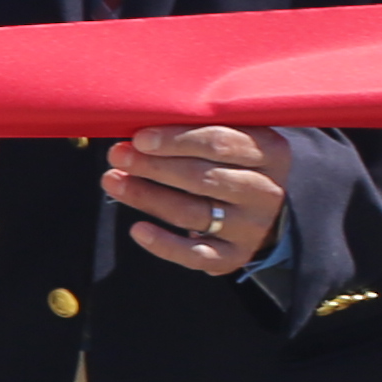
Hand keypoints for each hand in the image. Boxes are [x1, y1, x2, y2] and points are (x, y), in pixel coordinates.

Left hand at [108, 124, 284, 278]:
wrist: (259, 207)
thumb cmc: (232, 161)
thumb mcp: (233, 136)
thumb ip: (199, 127)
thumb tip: (141, 130)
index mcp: (270, 152)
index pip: (220, 143)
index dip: (175, 141)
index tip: (140, 138)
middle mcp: (266, 191)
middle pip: (202, 178)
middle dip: (154, 166)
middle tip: (118, 155)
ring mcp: (252, 226)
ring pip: (192, 212)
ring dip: (147, 196)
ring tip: (112, 181)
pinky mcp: (235, 255)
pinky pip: (196, 254)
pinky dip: (164, 244)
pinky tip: (137, 229)